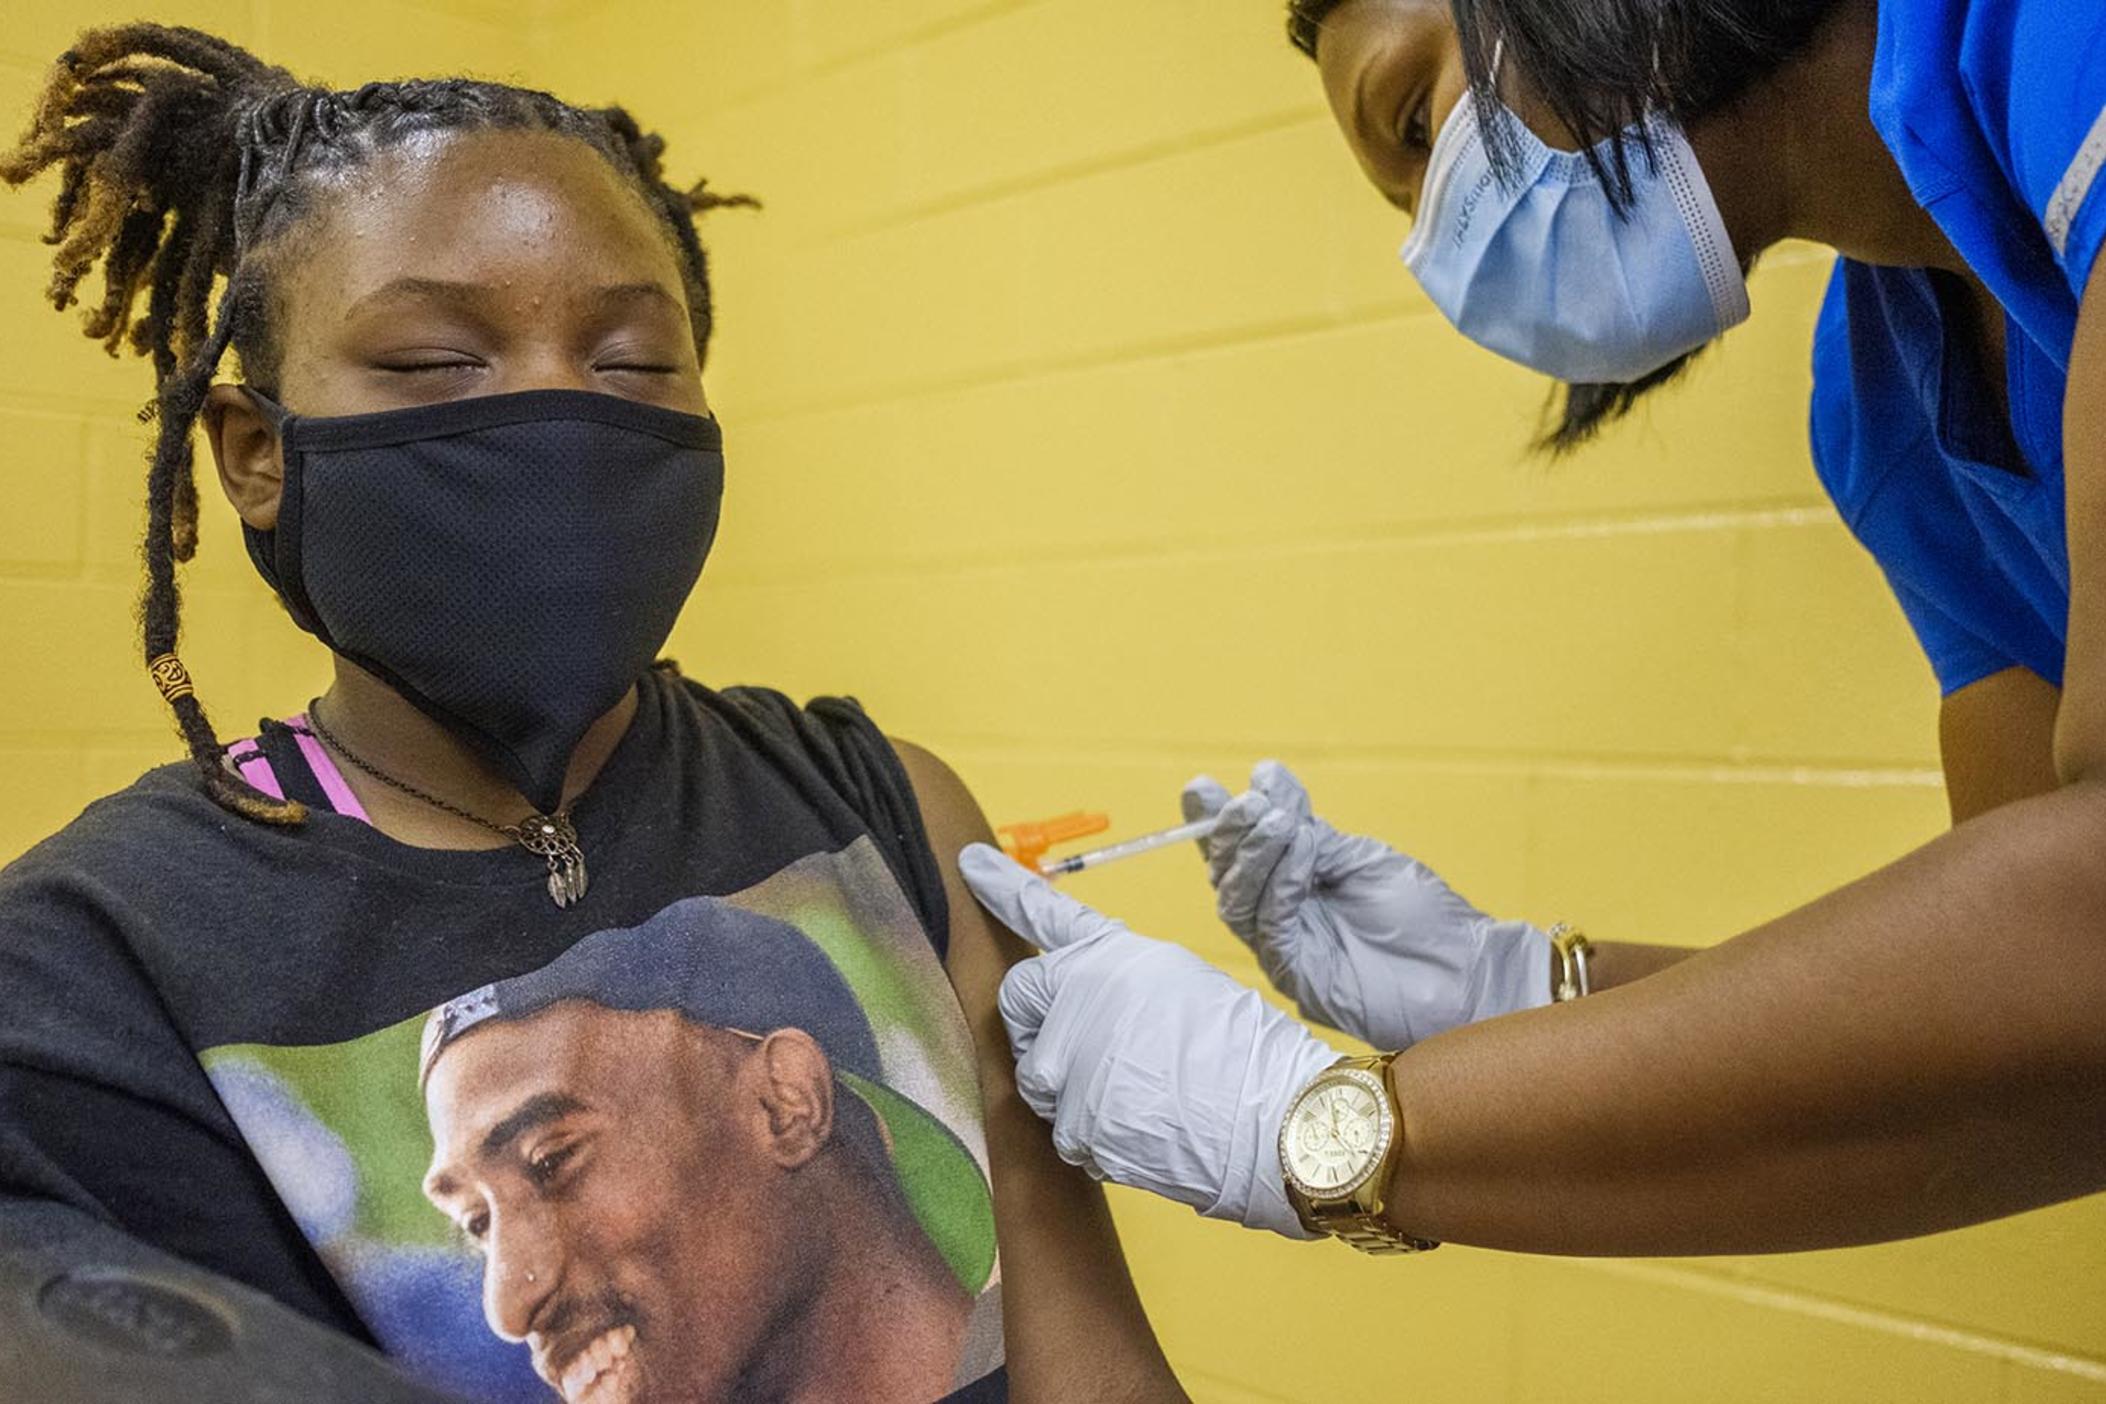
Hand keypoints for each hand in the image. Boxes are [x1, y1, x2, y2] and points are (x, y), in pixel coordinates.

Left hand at [959, 843, 1340, 1238]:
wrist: (1274, 1116)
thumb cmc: (1242, 1047)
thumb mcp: (1178, 979)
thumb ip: (1114, 978)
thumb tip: (1081, 997)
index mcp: (1107, 956)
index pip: (1041, 913)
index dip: (1003, 886)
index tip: (970, 864)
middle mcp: (1075, 1003)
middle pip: (1019, 1005)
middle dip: (1040, 1023)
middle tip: (1094, 1045)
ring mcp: (1068, 1069)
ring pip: (1037, 1077)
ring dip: (1072, 1087)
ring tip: (1140, 1092)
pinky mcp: (1074, 1129)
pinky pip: (1065, 1131)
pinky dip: (1097, 1135)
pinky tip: (1147, 1128)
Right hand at [1183, 761, 1549, 1048]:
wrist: (1466, 969)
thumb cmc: (1422, 916)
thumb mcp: (1359, 857)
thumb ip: (1308, 831)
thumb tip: (1264, 780)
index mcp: (1291, 886)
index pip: (1238, 853)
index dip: (1213, 822)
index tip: (1200, 788)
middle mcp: (1278, 918)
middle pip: (1228, 876)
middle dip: (1231, 834)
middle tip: (1248, 801)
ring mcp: (1285, 950)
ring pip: (1239, 902)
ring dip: (1254, 856)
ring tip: (1276, 822)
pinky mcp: (1298, 977)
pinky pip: (1272, 927)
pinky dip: (1281, 884)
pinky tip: (1302, 853)